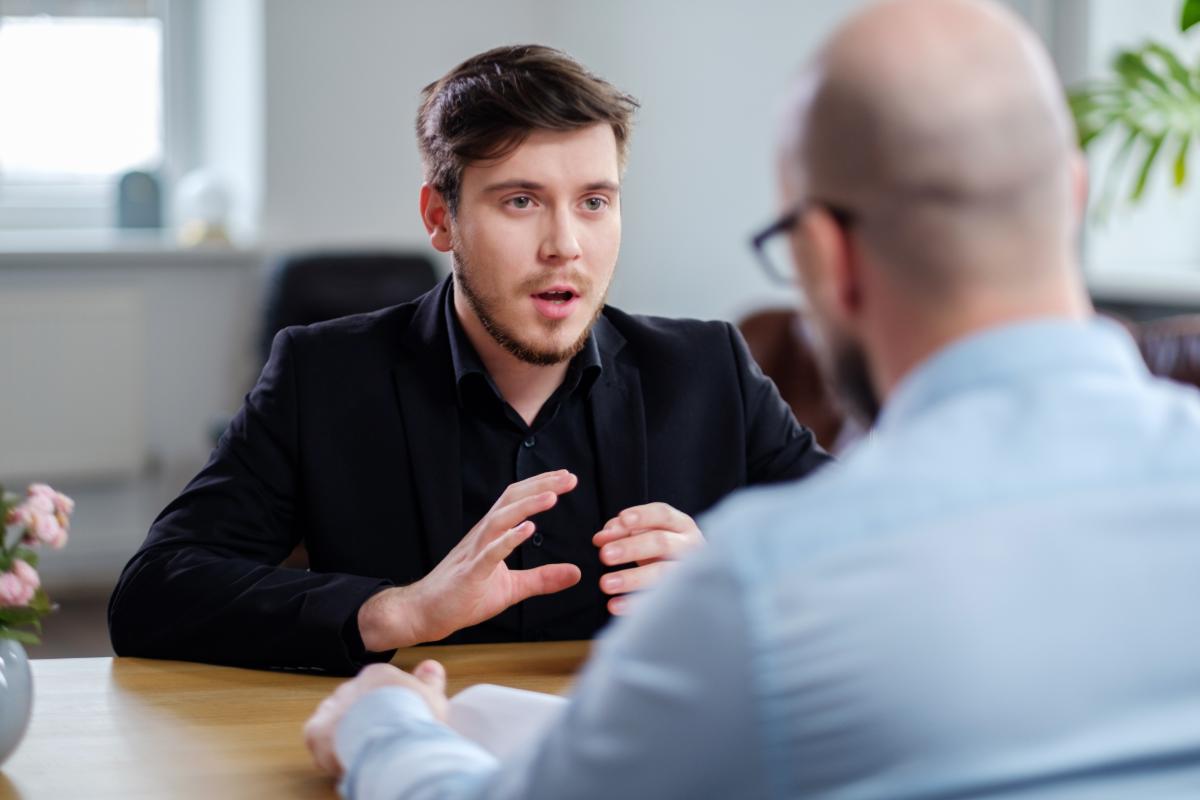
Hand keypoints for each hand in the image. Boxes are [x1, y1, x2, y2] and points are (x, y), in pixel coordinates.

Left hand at [304, 660, 447, 776]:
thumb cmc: (415, 718)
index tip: (396, 718)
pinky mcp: (317, 732)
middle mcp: (352, 687)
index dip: (388, 704)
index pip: (378, 686)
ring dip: (346, 730)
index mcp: (378, 675)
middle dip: (365, 716)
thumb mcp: (432, 696)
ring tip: (364, 747)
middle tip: (381, 735)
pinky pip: (319, 736)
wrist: (393, 738)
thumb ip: (429, 680)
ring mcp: (333, 708)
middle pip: (356, 701)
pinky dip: (328, 746)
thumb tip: (430, 666)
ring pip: (336, 717)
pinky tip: (344, 753)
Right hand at [358, 470, 582, 650]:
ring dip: (527, 506)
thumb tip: (576, 573)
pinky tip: (528, 530)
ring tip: (552, 496)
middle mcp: (482, 536)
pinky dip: (508, 539)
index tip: (567, 477)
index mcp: (491, 535)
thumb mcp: (512, 588)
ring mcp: (474, 553)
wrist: (425, 613)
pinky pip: (490, 552)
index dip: (541, 486)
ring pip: (500, 519)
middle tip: (569, 478)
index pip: (517, 501)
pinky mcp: (470, 574)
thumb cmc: (464, 596)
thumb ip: (542, 579)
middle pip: (511, 500)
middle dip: (540, 486)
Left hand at [593, 502, 703, 614]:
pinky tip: (614, 605)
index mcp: (680, 525)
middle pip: (661, 542)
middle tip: (604, 555)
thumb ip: (623, 530)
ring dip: (632, 578)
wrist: (691, 576)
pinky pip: (659, 601)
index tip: (622, 520)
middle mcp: (688, 545)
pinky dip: (635, 604)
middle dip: (631, 548)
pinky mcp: (684, 596)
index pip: (662, 514)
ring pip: (662, 573)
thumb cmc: (662, 549)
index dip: (643, 516)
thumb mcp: (646, 534)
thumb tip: (602, 537)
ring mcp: (690, 572)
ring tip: (606, 583)